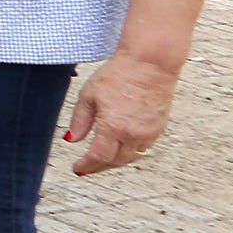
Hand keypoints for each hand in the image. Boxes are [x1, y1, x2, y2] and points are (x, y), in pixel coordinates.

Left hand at [63, 50, 182, 174]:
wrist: (150, 63)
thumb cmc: (120, 74)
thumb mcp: (89, 95)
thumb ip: (80, 120)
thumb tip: (72, 139)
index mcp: (113, 128)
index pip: (98, 158)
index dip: (86, 166)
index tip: (78, 169)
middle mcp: (133, 134)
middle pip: (115, 161)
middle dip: (100, 167)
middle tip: (88, 167)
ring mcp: (149, 132)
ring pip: (131, 157)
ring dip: (116, 160)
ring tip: (103, 158)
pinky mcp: (160, 127)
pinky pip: (144, 147)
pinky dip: (131, 151)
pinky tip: (122, 146)